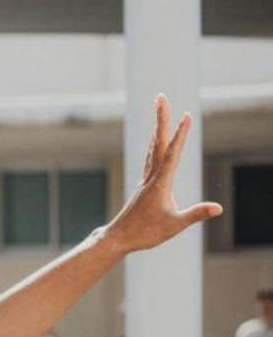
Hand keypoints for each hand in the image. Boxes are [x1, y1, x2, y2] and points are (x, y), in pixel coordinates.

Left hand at [103, 95, 221, 253]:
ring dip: (158, 128)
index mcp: (160, 182)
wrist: (118, 239)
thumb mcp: (174, 225)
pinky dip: (155, 145)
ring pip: (153, 148)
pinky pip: (151, 158)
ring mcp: (146, 180)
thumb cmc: (144, 233)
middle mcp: (151, 176)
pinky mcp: (144, 185)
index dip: (180, 135)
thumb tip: (218, 208)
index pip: (172, 153)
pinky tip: (155, 143)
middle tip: (160, 97)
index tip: (186, 116)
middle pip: (157, 142)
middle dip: (161, 119)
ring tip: (160, 111)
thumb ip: (195, 214)